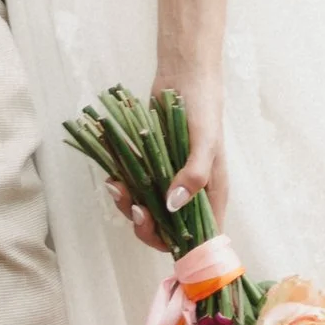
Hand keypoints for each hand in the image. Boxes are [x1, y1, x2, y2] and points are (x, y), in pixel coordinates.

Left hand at [118, 77, 227, 248]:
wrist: (183, 76)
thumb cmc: (203, 107)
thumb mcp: (205, 140)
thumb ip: (195, 173)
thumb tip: (175, 205)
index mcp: (211, 193)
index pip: (201, 236)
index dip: (183, 248)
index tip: (162, 240)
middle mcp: (190, 194)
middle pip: (169, 230)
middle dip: (148, 226)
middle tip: (137, 210)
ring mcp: (168, 182)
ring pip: (148, 211)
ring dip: (129, 207)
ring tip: (118, 187)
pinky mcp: (149, 169)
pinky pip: (134, 190)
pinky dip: (121, 189)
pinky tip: (114, 178)